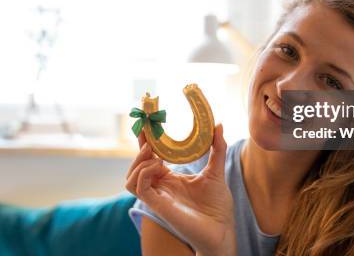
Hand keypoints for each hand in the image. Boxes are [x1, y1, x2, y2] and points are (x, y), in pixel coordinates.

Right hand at [125, 124, 235, 255]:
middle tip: (150, 137)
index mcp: (170, 179)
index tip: (147, 125)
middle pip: (136, 167)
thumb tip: (219, 125)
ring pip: (130, 178)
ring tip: (153, 152)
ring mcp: (158, 197)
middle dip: (139, 150)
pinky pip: (139, 188)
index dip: (145, 142)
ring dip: (138, 162)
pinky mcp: (158, 206)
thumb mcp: (216, 170)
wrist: (222, 229)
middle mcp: (160, 187)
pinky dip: (144, 173)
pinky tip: (159, 165)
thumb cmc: (218, 205)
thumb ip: (217, 148)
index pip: (150, 159)